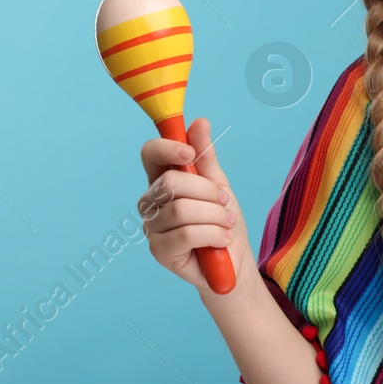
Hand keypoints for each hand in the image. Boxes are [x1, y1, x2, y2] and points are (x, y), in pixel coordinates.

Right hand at [138, 116, 252, 293]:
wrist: (233, 261)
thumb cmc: (223, 221)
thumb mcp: (219, 184)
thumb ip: (206, 156)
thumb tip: (199, 122)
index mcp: (162, 179)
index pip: (149, 154)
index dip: (167, 147)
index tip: (190, 153)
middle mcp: (151, 202)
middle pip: (171, 181)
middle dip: (207, 192)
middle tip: (224, 203)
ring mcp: (152, 227)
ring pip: (181, 209)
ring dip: (214, 216)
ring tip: (226, 224)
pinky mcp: (159, 251)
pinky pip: (185, 234)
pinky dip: (211, 235)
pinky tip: (221, 240)